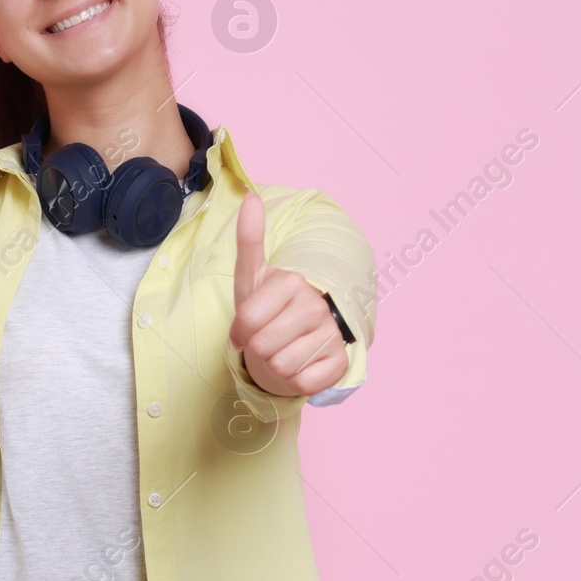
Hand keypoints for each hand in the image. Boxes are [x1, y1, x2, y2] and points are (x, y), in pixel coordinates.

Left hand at [228, 191, 348, 397]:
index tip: (243, 330)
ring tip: (282, 350)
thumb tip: (250, 196)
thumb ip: (248, 238)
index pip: (246, 322)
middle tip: (265, 340)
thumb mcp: (251, 275)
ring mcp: (333, 334)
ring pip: (282, 367)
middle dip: (256, 350)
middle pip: (262, 347)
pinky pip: (303, 383)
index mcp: (292, 281)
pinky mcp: (342, 362)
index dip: (238, 334)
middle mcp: (316, 304)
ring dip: (274, 366)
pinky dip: (295, 381)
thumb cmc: (267, 307)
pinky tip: (301, 363)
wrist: (296, 337)